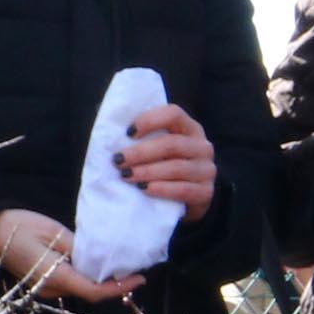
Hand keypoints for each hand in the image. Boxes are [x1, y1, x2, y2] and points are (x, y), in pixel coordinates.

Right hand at [0, 206, 142, 304]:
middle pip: (89, 292)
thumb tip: (101, 259)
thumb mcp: (54, 232)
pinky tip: (95, 263)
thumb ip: (79, 249)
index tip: (140, 278)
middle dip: (113, 284)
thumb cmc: (19, 225)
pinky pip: (68, 283)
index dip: (120, 288)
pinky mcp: (39, 282)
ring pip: (79, 288)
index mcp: (54, 277)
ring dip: (99, 280)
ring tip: (120, 265)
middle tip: (134, 269)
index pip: (95, 291)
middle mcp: (49, 289)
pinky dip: (85, 276)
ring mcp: (42, 288)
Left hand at [117, 102, 217, 219]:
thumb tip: (105, 127)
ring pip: (176, 168)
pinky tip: (144, 189)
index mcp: (189, 128)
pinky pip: (183, 189)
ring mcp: (207, 170)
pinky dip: (161, 189)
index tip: (128, 133)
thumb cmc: (164, 167)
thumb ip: (140, 137)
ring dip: (147, 172)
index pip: (173, 114)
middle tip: (119, 161)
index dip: (149, 120)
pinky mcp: (206, 192)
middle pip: (172, 144)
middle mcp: (202, 146)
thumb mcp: (156, 147)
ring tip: (126, 176)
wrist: (187, 198)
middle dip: (141, 152)